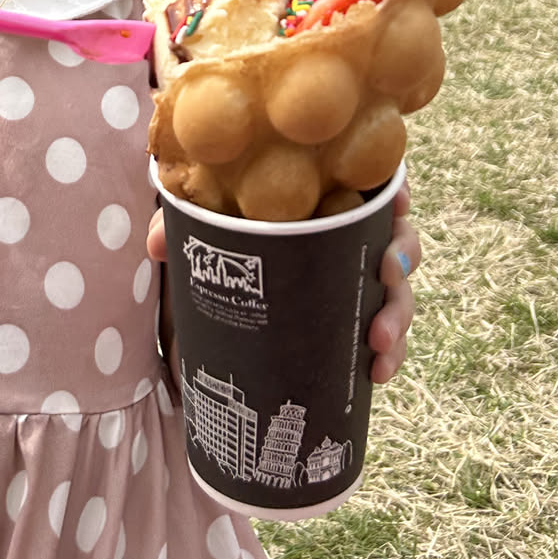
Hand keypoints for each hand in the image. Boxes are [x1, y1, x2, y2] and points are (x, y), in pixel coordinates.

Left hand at [145, 179, 419, 387]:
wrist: (217, 303)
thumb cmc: (219, 250)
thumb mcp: (201, 236)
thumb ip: (180, 228)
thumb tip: (157, 244)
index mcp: (320, 203)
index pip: (367, 185)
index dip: (390, 190)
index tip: (396, 199)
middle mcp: (345, 240)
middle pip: (395, 237)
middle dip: (400, 256)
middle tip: (386, 274)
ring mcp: (352, 284)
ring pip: (396, 291)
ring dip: (397, 315)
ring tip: (377, 343)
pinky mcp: (350, 325)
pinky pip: (384, 336)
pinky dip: (389, 354)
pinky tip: (378, 373)